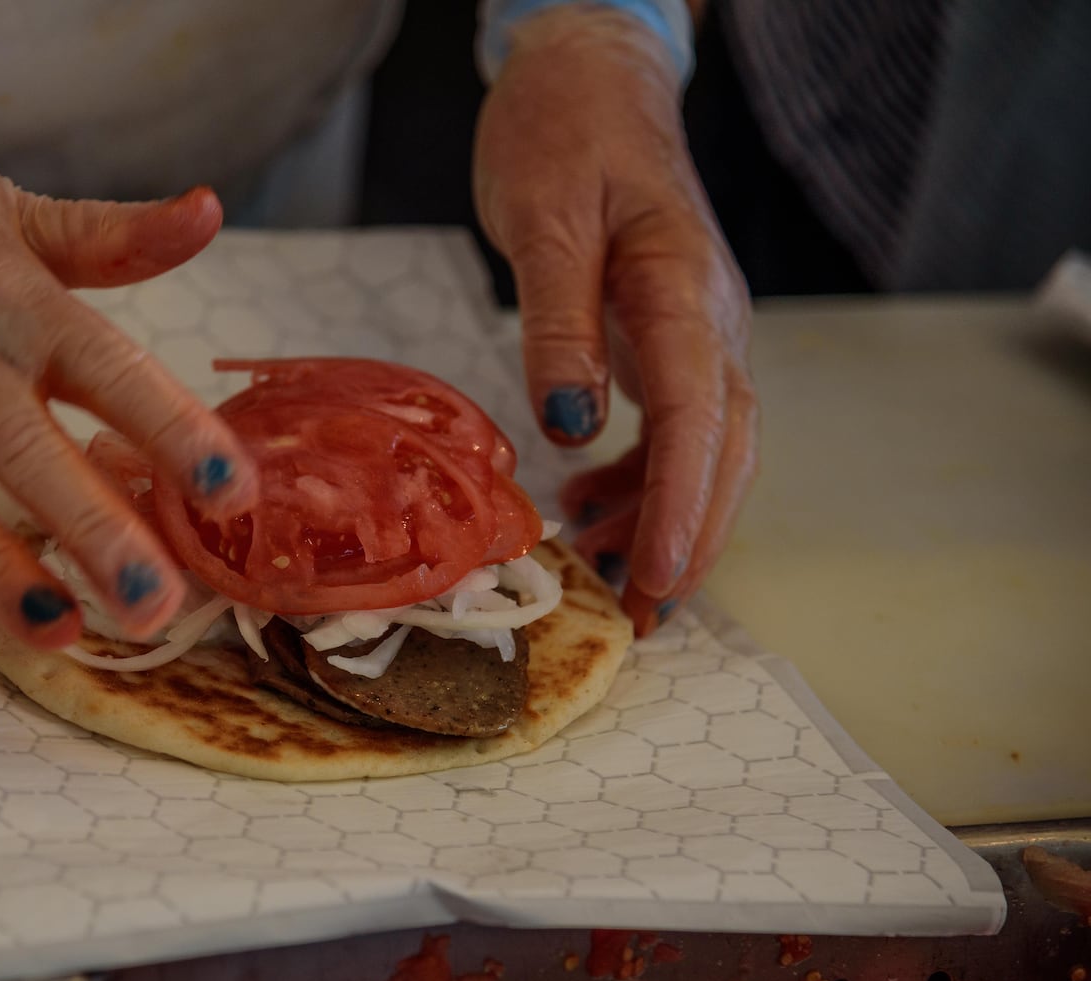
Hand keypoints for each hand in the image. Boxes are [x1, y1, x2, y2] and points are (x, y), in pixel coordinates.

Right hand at [0, 104, 259, 647]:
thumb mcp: (6, 206)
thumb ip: (111, 236)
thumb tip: (207, 214)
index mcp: (12, 298)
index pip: (109, 369)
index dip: (173, 431)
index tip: (232, 494)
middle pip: (26, 448)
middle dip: (95, 530)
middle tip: (156, 606)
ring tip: (56, 634)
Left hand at [473, 5, 756, 635]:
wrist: (590, 75)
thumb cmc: (562, 132)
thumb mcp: (544, 218)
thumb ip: (558, 322)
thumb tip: (570, 423)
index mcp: (681, 290)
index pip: (698, 416)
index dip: (680, 502)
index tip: (660, 573)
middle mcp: (705, 318)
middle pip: (724, 448)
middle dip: (692, 536)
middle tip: (648, 616)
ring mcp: (693, 327)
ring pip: (707, 444)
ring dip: (667, 516)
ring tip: (609, 575)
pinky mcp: (666, 332)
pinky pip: (674, 422)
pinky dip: (640, 474)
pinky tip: (593, 501)